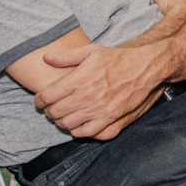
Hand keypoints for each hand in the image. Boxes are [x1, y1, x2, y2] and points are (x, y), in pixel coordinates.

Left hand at [33, 39, 162, 139]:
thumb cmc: (119, 59)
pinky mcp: (112, 120)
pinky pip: (87, 133)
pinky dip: (78, 131)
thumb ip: (67, 56)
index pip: (47, 97)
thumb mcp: (92, 51)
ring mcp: (100, 111)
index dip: (39, 100)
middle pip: (55, 112)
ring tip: (64, 115)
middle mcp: (88, 97)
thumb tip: (46, 58)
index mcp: (80, 80)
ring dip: (61, 121)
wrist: (146, 68)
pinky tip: (78, 123)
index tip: (40, 99)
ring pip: (68, 125)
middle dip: (49, 111)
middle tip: (51, 107)